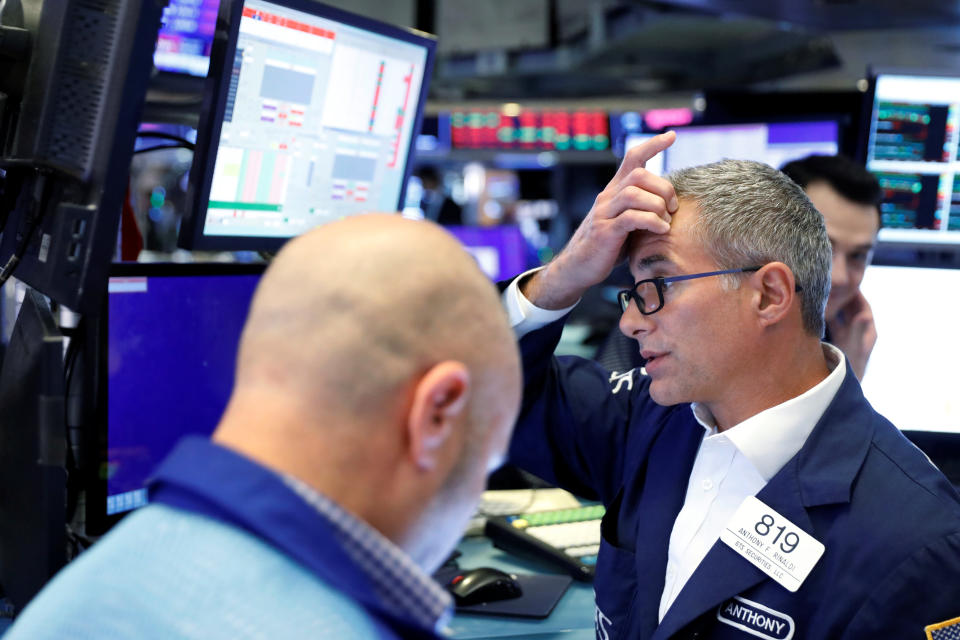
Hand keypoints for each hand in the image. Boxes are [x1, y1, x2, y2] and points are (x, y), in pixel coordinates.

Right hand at [521, 132, 678, 308]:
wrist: (578, 267)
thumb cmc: (607, 246)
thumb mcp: (626, 222)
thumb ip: (642, 208)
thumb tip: (669, 203)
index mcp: (615, 191)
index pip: (633, 158)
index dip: (653, 144)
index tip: (672, 136)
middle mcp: (608, 197)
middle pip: (640, 174)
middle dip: (663, 189)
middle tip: (673, 208)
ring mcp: (605, 213)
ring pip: (635, 193)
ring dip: (658, 206)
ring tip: (665, 222)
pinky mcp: (605, 232)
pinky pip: (632, 218)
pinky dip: (652, 222)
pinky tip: (661, 231)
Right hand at [827, 290, 876, 379]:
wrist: (841, 386)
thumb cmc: (850, 367)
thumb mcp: (854, 347)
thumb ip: (858, 330)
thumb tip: (864, 314)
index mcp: (868, 330)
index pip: (863, 306)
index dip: (856, 294)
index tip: (846, 282)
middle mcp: (858, 331)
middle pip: (851, 309)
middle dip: (843, 296)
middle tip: (830, 284)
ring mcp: (847, 336)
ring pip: (840, 316)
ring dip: (833, 305)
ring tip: (821, 293)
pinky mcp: (837, 341)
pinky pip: (831, 324)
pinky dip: (825, 315)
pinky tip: (815, 310)